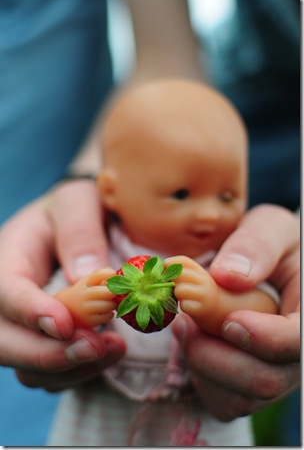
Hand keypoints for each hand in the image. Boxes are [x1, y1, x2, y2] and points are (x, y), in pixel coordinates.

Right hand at [0, 180, 124, 390]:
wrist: (77, 224)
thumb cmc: (75, 209)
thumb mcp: (78, 201)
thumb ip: (79, 231)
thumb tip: (84, 277)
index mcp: (8, 256)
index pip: (4, 291)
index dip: (29, 311)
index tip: (66, 323)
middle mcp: (7, 298)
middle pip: (4, 341)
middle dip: (47, 353)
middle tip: (96, 347)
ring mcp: (22, 323)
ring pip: (26, 366)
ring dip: (69, 368)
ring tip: (116, 348)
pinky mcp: (43, 341)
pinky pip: (50, 373)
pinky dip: (78, 372)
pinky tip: (110, 353)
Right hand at [55, 267, 116, 327]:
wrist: (67, 310)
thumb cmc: (85, 292)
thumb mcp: (89, 281)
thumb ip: (101, 276)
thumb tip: (115, 275)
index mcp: (84, 283)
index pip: (96, 275)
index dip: (107, 273)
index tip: (113, 273)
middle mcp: (83, 295)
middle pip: (103, 291)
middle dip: (113, 291)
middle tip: (117, 293)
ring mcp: (84, 309)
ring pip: (106, 305)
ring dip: (113, 304)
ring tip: (111, 303)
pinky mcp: (88, 321)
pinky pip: (105, 317)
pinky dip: (110, 314)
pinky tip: (107, 311)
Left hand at [172, 204, 299, 420]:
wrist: (260, 265)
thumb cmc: (268, 244)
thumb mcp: (268, 228)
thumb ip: (255, 245)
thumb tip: (229, 276)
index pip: (298, 342)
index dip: (266, 339)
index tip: (230, 321)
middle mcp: (295, 354)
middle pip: (265, 380)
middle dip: (217, 355)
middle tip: (185, 319)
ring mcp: (272, 373)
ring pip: (238, 397)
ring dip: (201, 362)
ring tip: (183, 324)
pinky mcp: (246, 386)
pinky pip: (221, 401)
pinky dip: (198, 376)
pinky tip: (190, 340)